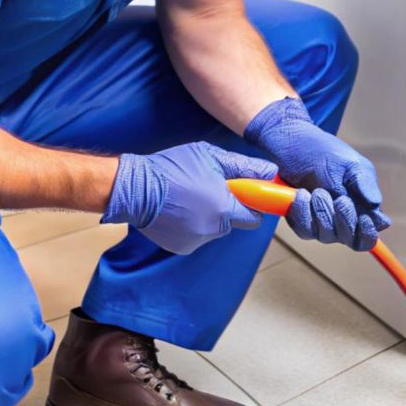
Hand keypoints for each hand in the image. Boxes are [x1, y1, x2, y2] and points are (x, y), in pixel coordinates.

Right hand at [102, 142, 277, 254]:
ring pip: (214, 229)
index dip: (252, 205)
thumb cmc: (172, 168)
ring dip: (208, 216)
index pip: (255, 217)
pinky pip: (197, 236)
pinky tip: (177, 210)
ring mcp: (196, 241)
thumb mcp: (211, 157)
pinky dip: (191, 226)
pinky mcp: (182, 247)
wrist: (134, 188)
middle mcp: (213, 230)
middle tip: (210, 189)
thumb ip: (244, 167)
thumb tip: (271, 172)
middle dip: (228, 208)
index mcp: (224, 209)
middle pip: (234, 223)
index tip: (246, 195)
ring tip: (188, 197)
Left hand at [244, 97, 390, 251]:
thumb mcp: (349, 163)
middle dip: (344, 220)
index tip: (363, 217)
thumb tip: (376, 204)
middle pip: (348, 239)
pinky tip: (301, 194)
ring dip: (322, 213)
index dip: (367, 233)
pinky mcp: (301, 220)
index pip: (368, 237)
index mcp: (362, 207)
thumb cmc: (324, 151)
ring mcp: (321, 222)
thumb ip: (363, 183)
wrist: (291, 142)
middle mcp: (342, 220)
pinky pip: (304, 229)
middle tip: (340, 198)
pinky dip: (303, 213)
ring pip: (325, 235)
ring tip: (317, 191)